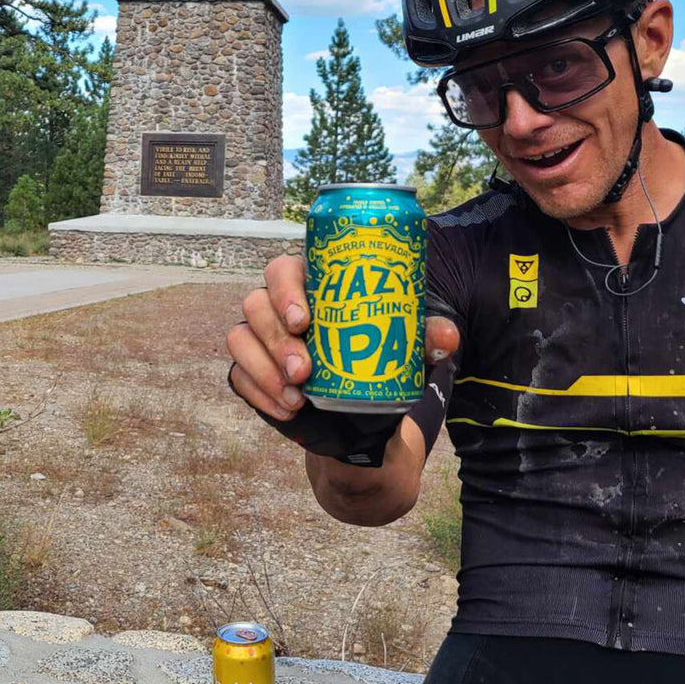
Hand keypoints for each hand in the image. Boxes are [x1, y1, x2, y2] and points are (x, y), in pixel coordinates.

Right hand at [225, 255, 458, 422]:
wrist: (362, 412)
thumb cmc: (379, 359)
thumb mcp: (406, 348)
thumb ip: (426, 338)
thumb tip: (445, 337)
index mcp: (310, 285)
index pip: (282, 271)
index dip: (285, 290)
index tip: (304, 319)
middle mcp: (277, 308)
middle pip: (256, 304)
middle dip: (276, 339)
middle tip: (304, 370)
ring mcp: (260, 340)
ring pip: (240, 339)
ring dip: (264, 368)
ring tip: (296, 396)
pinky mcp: (251, 372)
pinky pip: (239, 376)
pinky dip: (259, 394)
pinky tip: (285, 410)